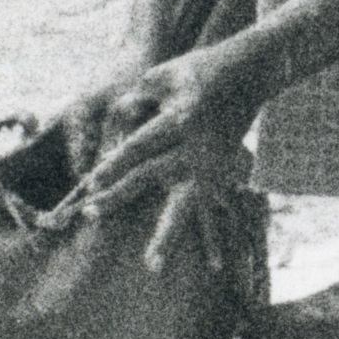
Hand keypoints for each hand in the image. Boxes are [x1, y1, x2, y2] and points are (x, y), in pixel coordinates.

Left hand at [61, 44, 254, 264]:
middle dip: (119, 196)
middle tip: (90, 214)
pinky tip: (215, 268)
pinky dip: (215, 240)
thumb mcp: (163, 74)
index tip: (90, 184)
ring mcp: (212, 165)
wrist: (249, 73)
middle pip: (152, 176)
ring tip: (152, 266)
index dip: (113, 164)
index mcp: (180, 118)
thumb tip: (111, 131)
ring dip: (167, 235)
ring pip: (186, 205)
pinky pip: (216, 212)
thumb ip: (134, 100)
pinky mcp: (222, 175)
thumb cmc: (198, 70)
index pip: (139, 145)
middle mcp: (196, 147)